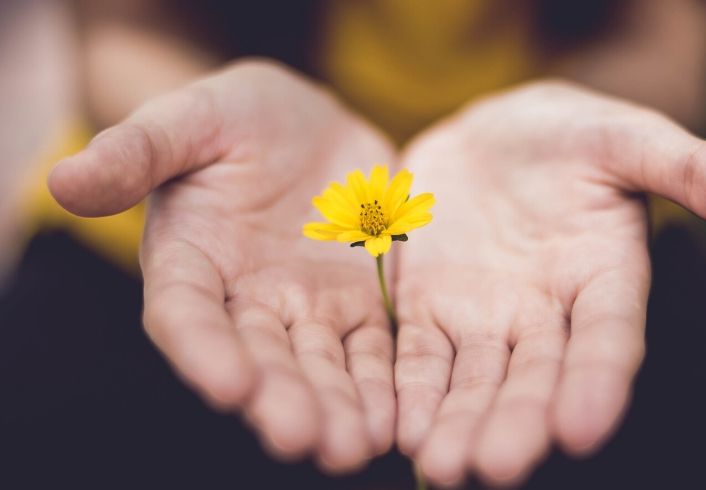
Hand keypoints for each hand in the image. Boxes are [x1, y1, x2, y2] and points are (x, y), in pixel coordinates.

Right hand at [49, 60, 396, 471]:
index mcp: (191, 261)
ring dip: (336, 408)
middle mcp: (245, 299)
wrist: (306, 123)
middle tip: (303, 439)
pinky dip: (382, 384)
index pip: (187, 314)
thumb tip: (64, 180)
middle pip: (260, 357)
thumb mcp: (190, 118)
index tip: (229, 385)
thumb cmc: (235, 117)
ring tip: (354, 446)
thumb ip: (138, 150)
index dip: (204, 350)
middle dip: (280, 399)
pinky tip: (396, 420)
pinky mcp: (359, 303)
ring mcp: (307, 306)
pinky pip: (372, 349)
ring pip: (320, 366)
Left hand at [393, 81, 705, 486]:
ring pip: (475, 380)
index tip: (583, 428)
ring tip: (442, 466)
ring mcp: (485, 317)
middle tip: (495, 466)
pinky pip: (419, 357)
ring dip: (459, 423)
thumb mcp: (626, 138)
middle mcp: (547, 314)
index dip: (598, 381)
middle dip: (517, 421)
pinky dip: (411, 391)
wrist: (491, 136)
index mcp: (605, 277)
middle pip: (535, 376)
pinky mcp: (429, 310)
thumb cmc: (569, 135)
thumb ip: (692, 168)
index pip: (608, 337)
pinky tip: (399, 428)